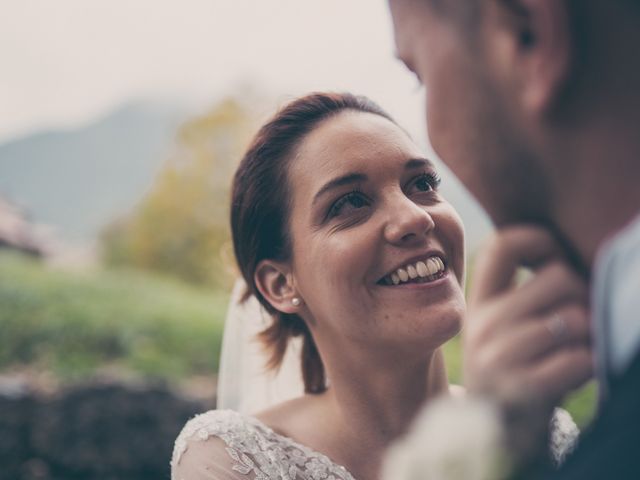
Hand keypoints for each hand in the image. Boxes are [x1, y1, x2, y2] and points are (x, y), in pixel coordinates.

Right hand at [463, 225, 592, 465]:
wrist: (496, 432)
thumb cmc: (518, 368)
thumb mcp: (506, 327)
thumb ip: (528, 293)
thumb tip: (572, 254)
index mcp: (480, 301)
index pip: (503, 245)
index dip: (539, 240)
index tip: (554, 258)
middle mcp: (483, 323)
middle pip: (558, 277)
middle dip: (583, 295)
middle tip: (579, 318)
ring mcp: (498, 357)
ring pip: (575, 319)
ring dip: (590, 335)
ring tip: (577, 348)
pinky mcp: (521, 389)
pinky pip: (579, 359)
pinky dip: (589, 365)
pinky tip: (575, 372)